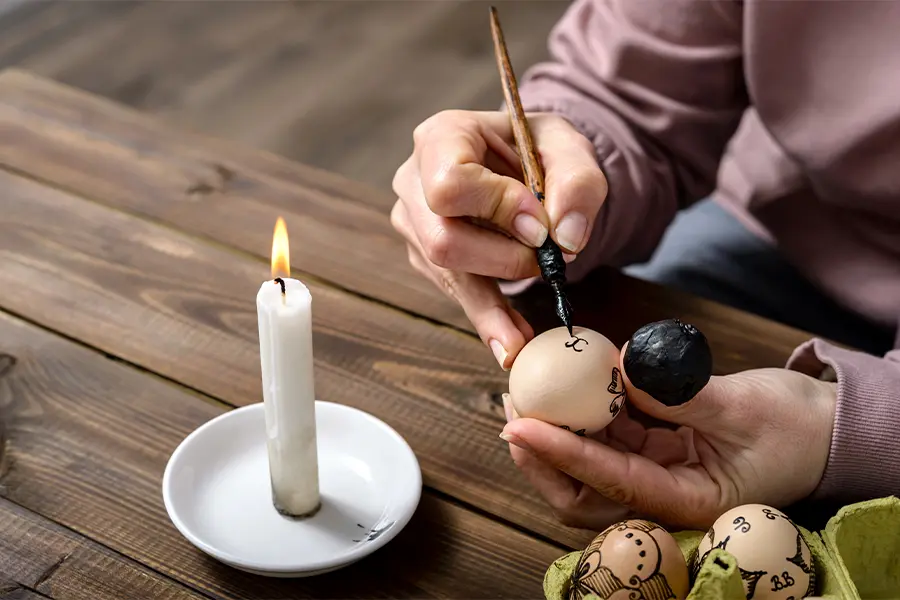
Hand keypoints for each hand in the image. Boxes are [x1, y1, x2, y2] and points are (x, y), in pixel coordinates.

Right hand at [390, 110, 607, 368]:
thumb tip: (564, 239)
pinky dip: (488, 318)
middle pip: (442, 238)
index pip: (451, 183)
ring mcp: (414, 222)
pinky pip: (455, 292)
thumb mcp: (571, 150)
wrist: (527, 168)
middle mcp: (414, 179)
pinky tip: (511, 340)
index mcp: (443, 136)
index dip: (498, 209)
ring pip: (446, 274)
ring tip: (523, 340)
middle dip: (501, 260)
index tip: (540, 226)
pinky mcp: (425, 257)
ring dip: (491, 307)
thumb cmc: (541, 150)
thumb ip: (577, 184)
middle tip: (547, 264)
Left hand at [500, 346, 837, 529]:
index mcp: (687, 502)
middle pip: (582, 491)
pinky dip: (583, 409)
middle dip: (540, 456)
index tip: (522, 428)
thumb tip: (618, 372)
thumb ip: (679, 394)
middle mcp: (661, 496)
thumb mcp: (743, 406)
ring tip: (526, 390)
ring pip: (587, 463)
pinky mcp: (653, 448)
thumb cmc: (798, 428)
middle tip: (513, 410)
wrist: (825, 431)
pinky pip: (607, 433)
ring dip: (555, 430)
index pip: (611, 482)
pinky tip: (568, 380)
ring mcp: (654, 472)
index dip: (562, 455)